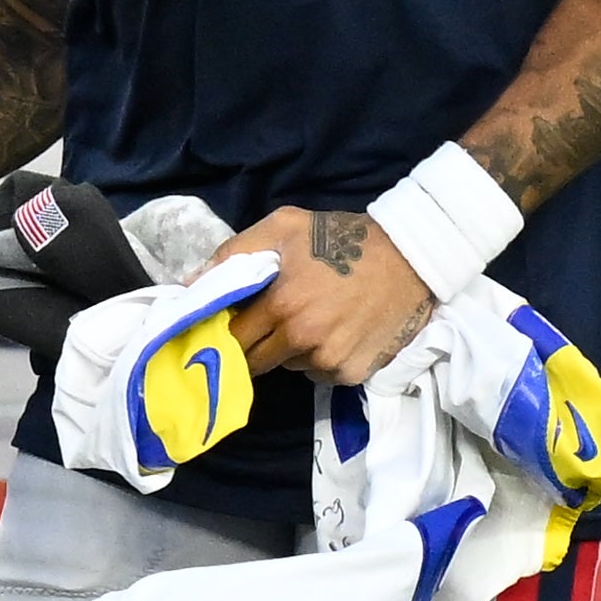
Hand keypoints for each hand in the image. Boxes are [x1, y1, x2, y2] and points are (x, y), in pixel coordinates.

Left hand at [217, 208, 434, 383]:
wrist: (410, 256)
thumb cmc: (341, 237)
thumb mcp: (284, 227)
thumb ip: (234, 253)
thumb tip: (190, 285)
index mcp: (281, 305)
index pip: (233, 339)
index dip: (225, 333)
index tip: (225, 326)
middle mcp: (303, 340)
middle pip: (255, 363)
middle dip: (251, 348)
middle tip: (264, 326)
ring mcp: (330, 360)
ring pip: (289, 368)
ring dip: (288, 352)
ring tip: (310, 321)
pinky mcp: (353, 373)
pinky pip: (320, 374)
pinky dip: (319, 359)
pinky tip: (335, 332)